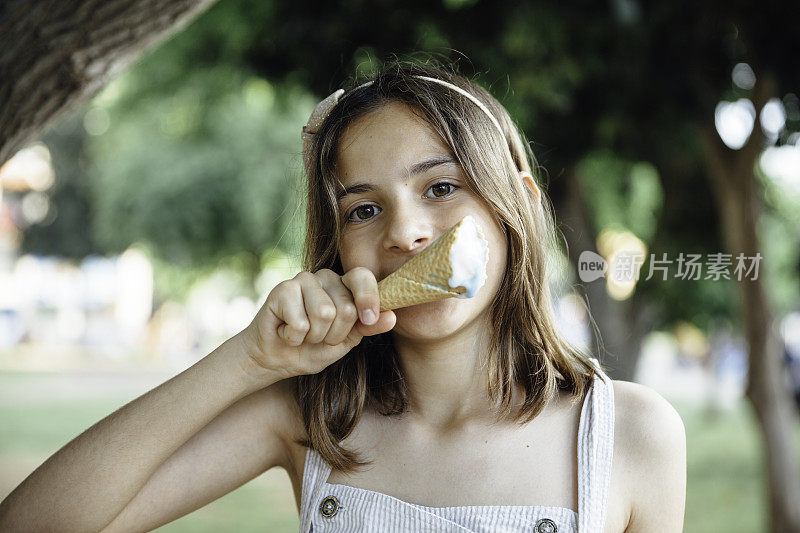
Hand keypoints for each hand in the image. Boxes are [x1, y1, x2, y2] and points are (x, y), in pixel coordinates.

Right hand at [239, 267, 395, 379]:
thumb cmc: (311, 348)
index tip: (368, 319)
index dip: (368, 299)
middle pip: (346, 307)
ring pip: (324, 313)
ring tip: (302, 333)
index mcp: (344, 286)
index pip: (362, 277)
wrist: (276, 359)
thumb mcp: (346, 342)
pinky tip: (286, 331)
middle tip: (318, 336)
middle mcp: (326, 278)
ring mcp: (304, 280)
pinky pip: (300, 321)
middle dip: (333, 334)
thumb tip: (392, 316)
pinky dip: (294, 336)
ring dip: (313, 336)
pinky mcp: (282, 289)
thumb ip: (367, 327)